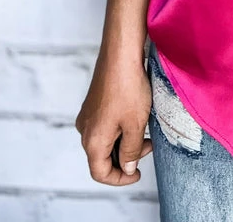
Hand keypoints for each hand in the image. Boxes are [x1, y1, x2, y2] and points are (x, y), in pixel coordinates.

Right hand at [75, 51, 153, 185]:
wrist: (120, 54)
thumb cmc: (129, 88)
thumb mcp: (135, 125)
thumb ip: (131, 151)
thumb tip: (127, 167)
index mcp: (92, 141)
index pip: (100, 173)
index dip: (120, 179)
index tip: (138, 173)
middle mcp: (84, 130)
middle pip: (102, 157)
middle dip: (126, 158)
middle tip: (148, 146)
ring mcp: (87, 116)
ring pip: (105, 140)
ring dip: (124, 142)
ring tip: (145, 130)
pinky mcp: (93, 104)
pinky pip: (104, 125)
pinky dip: (120, 129)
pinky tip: (135, 117)